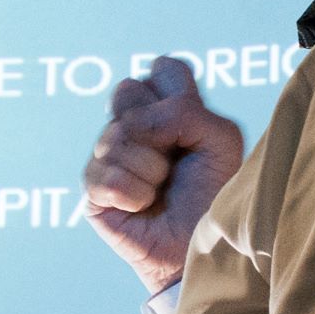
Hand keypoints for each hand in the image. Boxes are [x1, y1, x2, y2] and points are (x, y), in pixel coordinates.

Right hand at [81, 57, 246, 290]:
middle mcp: (133, 124)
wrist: (196, 245)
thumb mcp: (221, 141)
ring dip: (152, 170)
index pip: (164, 68)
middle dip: (159, 128)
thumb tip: (131, 126)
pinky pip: (108, 176)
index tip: (192, 130)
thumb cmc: (212, 193)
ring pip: (118, 136)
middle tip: (174, 159)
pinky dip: (135, 195)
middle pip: (128, 90)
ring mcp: (108, 153)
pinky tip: (143, 206)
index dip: (178, 95)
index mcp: (167, 106)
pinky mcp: (93, 186)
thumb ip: (187, 111)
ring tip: (162, 190)